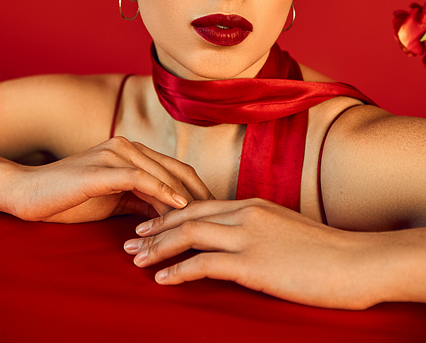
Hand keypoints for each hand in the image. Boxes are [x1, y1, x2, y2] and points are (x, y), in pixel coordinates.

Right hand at [12, 137, 213, 222]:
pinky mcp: (103, 168)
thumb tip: (174, 213)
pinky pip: (140, 179)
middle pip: (176, 168)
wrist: (29, 193)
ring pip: (162, 174)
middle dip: (200, 193)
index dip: (198, 189)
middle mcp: (126, 146)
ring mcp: (114, 153)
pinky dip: (162, 193)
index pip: (175, 168)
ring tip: (205, 216)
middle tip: (219, 216)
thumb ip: (142, 201)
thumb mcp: (114, 200)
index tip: (216, 212)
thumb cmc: (69, 198)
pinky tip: (178, 207)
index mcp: (130, 151)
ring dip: (185, 197)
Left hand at [124, 199, 383, 308]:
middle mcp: (244, 213)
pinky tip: (162, 280)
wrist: (354, 261)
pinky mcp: (254, 262)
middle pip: (186, 215)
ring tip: (136, 260)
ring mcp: (248, 236)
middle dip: (154, 228)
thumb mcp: (283, 230)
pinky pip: (206, 264)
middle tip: (130, 241)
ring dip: (158, 247)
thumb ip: (255, 230)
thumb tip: (235, 243)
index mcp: (250, 204)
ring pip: (189, 234)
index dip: (169, 215)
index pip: (198, 204)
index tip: (148, 225)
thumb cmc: (323, 251)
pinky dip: (180, 271)